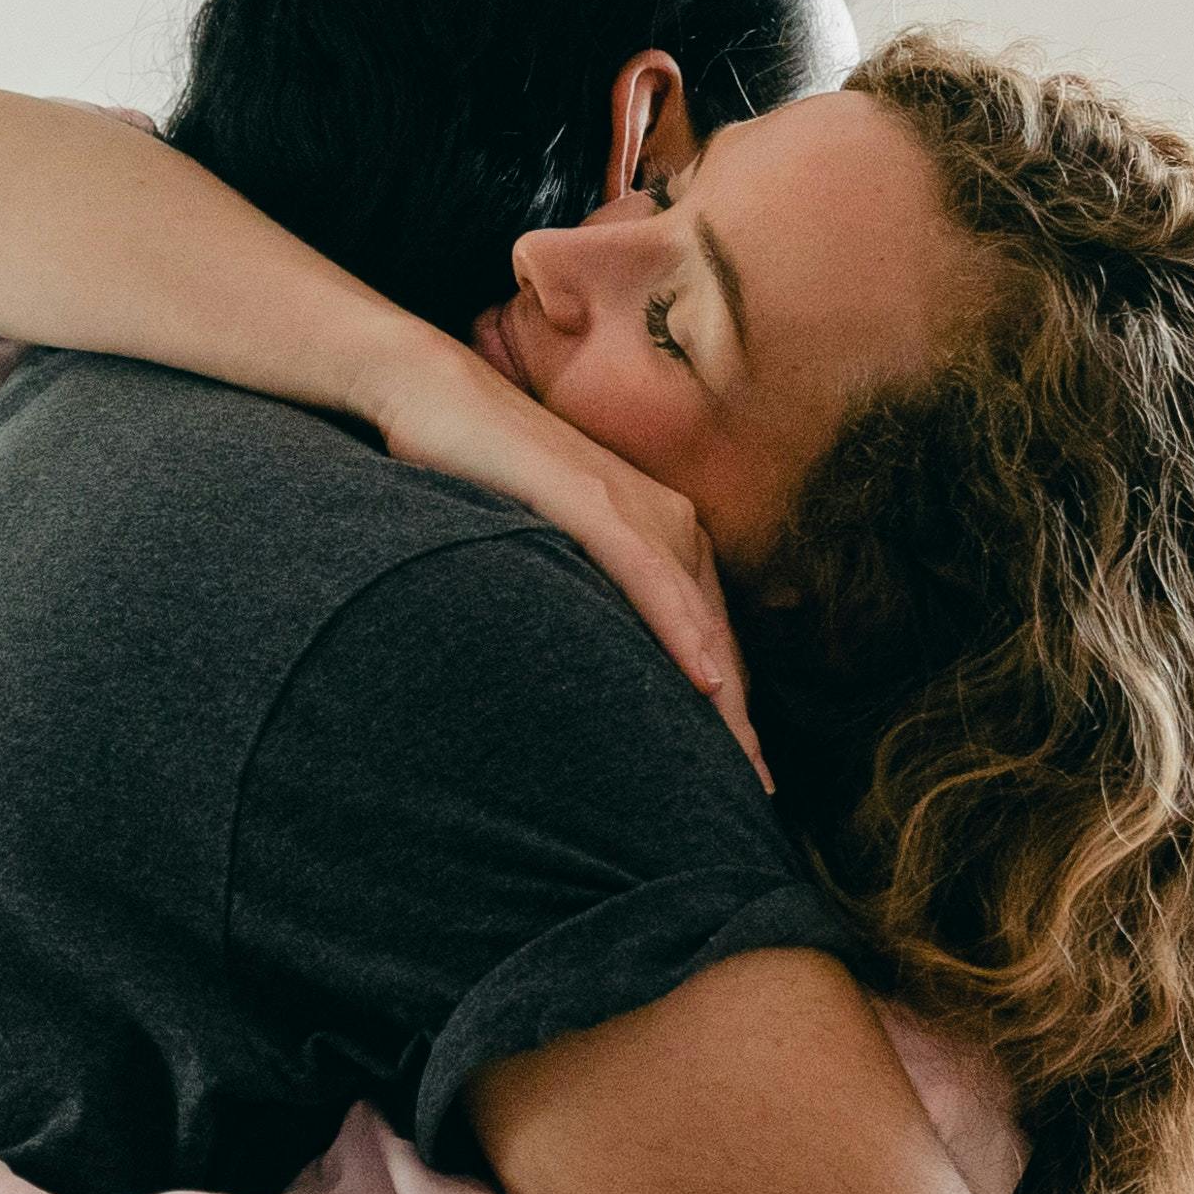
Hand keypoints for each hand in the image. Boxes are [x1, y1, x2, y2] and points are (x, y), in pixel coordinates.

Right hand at [353, 337, 762, 782]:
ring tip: (744, 765)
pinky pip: (650, 578)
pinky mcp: (593, 502)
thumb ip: (585, 596)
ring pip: (696, 618)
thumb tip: (594, 668)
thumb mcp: (547, 551)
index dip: (731, 709)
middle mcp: (666, 520)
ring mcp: (634, 509)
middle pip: (718, 637)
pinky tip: (705, 680)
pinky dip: (681, 630)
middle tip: (759, 794)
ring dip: (726, 697)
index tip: (744, 775)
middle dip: (740, 722)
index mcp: (662, 533)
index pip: (709, 635)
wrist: (435, 398)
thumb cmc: (481, 478)